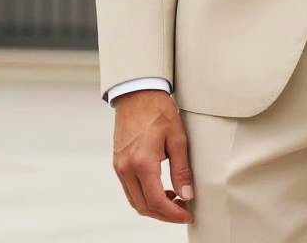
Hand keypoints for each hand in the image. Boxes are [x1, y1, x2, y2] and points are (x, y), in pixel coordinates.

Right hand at [111, 89, 193, 223]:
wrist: (138, 92)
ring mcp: (120, 166)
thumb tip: (187, 194)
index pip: (157, 201)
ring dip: (154, 206)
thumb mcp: (177, 137)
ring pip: (135, 200)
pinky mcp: (118, 162)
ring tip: (174, 200)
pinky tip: (160, 188)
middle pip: (144, 206)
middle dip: (164, 214)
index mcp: (142, 162)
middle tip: (183, 210)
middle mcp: (127, 168)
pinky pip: (130, 189)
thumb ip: (181, 169)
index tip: (187, 214)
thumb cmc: (157, 109)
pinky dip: (144, 195)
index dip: (173, 213)